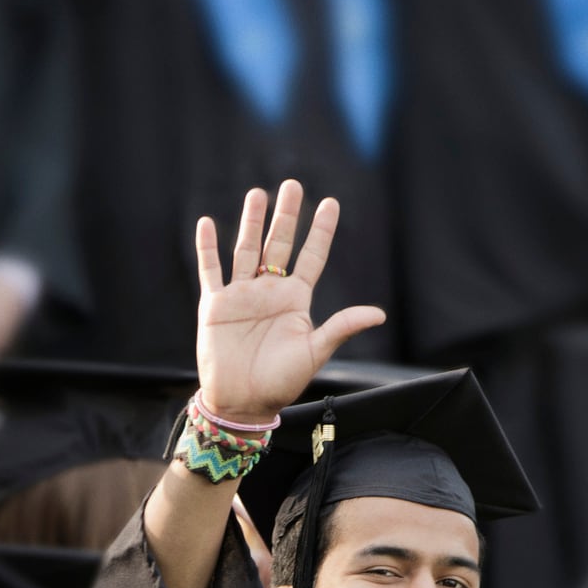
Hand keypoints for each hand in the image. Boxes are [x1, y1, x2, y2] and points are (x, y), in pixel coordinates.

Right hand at [194, 180, 386, 424]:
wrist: (243, 402)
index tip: (331, 203)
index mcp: (295, 300)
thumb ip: (341, 328)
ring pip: (245, 249)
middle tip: (292, 185)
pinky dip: (207, 248)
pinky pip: (210, 270)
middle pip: (278, 244)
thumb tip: (379, 314)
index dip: (321, 231)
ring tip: (257, 194)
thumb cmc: (281, 382)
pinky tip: (207, 223)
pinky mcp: (215, 305)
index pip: (311, 257)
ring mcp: (241, 295)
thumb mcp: (315, 352)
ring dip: (251, 222)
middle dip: (286, 215)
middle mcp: (269, 291)